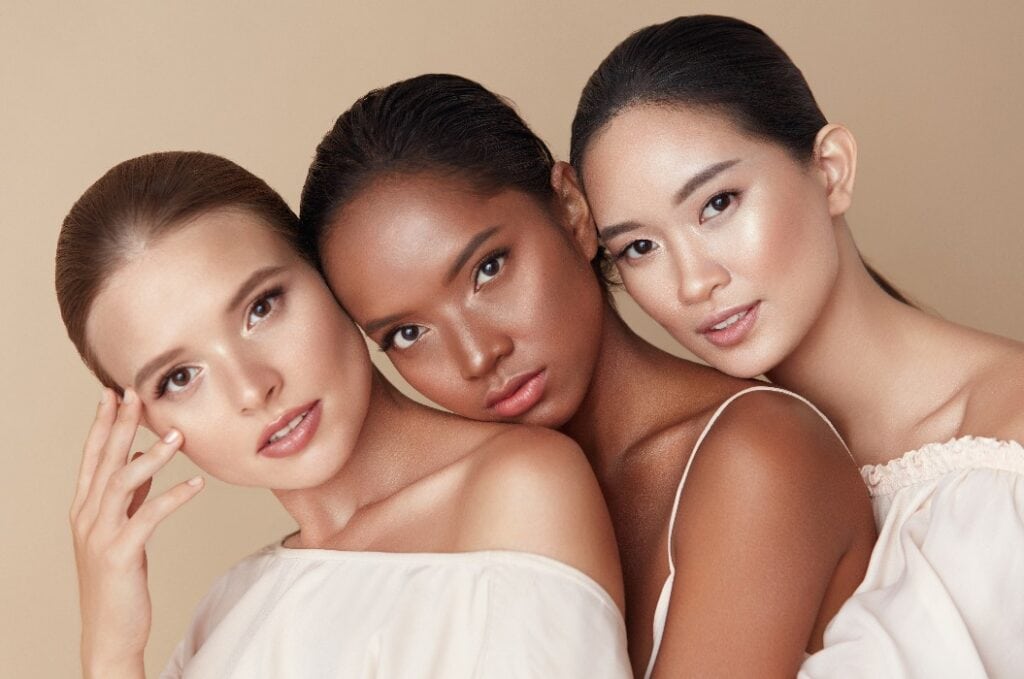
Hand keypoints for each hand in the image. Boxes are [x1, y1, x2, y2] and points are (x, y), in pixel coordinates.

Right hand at [70, 388, 203, 678]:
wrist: (109, 632)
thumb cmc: (118, 580)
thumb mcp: (120, 531)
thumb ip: (127, 496)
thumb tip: (138, 460)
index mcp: (84, 508)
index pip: (92, 457)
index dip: (103, 424)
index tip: (115, 393)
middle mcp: (86, 517)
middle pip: (104, 460)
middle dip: (121, 424)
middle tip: (138, 392)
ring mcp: (100, 536)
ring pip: (122, 483)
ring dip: (151, 456)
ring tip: (177, 435)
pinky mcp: (120, 554)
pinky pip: (148, 516)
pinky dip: (172, 496)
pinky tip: (196, 484)